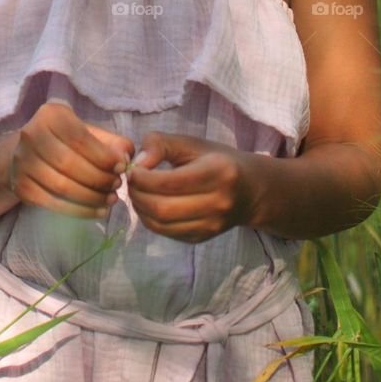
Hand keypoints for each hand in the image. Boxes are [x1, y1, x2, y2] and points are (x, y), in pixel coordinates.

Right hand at [8, 102, 134, 219]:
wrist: (29, 152)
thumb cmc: (66, 140)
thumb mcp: (87, 132)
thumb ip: (111, 142)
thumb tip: (127, 156)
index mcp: (50, 115)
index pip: (80, 139)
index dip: (103, 156)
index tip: (122, 167)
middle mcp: (31, 135)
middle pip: (70, 164)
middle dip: (99, 178)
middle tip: (117, 186)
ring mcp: (22, 162)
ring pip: (61, 187)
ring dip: (92, 198)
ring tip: (111, 199)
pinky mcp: (21, 186)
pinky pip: (52, 204)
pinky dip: (79, 211)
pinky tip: (97, 211)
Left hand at [126, 131, 256, 242]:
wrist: (250, 191)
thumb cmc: (217, 160)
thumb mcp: (192, 143)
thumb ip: (161, 144)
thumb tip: (137, 162)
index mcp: (217, 173)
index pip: (170, 182)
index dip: (143, 178)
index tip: (132, 169)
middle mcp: (217, 203)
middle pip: (163, 208)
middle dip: (138, 195)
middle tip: (130, 182)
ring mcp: (211, 225)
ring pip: (162, 224)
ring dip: (140, 209)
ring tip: (137, 192)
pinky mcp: (202, 238)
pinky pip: (167, 233)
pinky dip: (150, 220)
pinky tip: (148, 205)